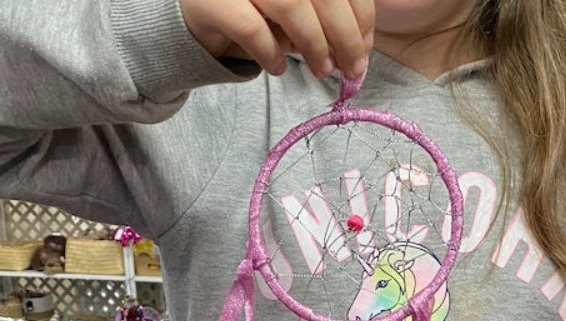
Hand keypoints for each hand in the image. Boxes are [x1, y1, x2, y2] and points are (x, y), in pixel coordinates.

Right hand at [181, 0, 373, 78]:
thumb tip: (360, 44)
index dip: (360, 13)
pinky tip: (278, 67)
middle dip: (344, 36)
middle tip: (352, 69)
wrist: (198, 8)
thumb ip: (325, 12)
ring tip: (321, 69)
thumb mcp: (298, 2)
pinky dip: (270, 53)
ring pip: (291, 6)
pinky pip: (252, 29)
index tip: (367, 46)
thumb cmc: (256, 5)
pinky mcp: (213, 1)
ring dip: (314, 45)